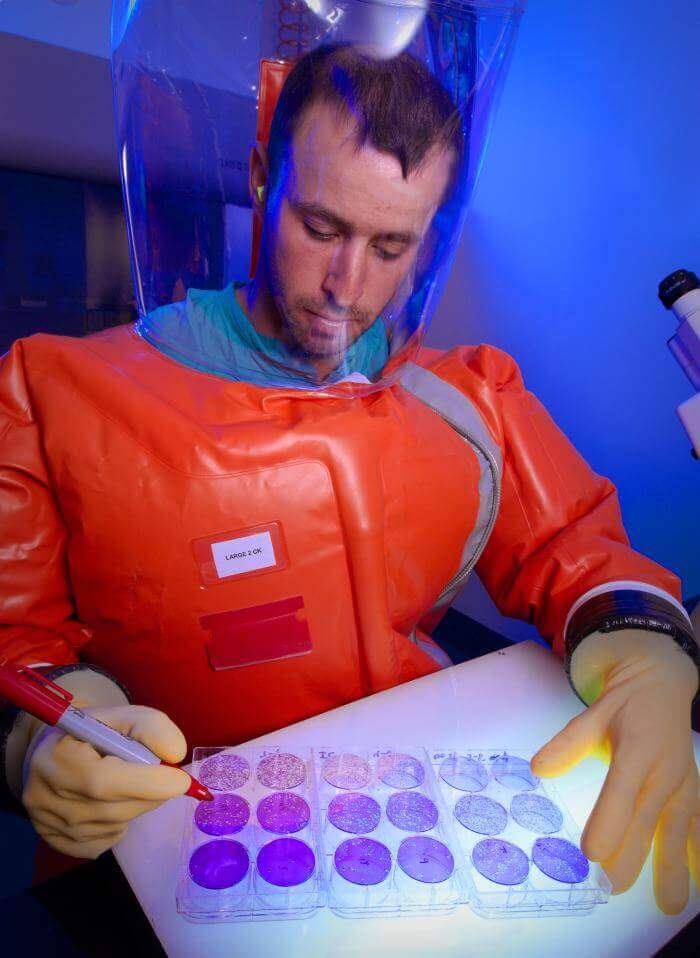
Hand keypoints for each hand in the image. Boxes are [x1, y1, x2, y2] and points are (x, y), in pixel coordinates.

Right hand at [23, 705, 189, 858]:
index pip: (103, 781)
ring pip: (114, 826)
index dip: (148, 784)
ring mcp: (47, 824)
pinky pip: (105, 841)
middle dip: (150, 794)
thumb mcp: (126, 716)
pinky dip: (119, 824)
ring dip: (136, 806)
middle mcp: (44, 795)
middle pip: (113, 809)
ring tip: (127, 783)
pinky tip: (110, 801)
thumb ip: (153, 729)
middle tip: (162, 777)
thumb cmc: (98, 730)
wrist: (61, 748)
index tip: (182, 780)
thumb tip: (176, 754)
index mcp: (57, 757)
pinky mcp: (55, 841)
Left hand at [531, 629, 699, 913]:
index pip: (620, 790)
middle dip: (632, 854)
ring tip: (668, 904)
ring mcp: (683, 781)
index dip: (608, 821)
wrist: (662, 683)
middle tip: (613, 887)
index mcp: (636, 748)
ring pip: (678, 827)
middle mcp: (663, 768)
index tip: (592, 853)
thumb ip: (569, 743)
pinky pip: (699, 823)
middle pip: (647, 817)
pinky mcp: (694, 789)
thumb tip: (538, 768)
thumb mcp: (593, 714)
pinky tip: (698, 882)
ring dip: (673, 865)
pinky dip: (699, 852)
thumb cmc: (623, 703)